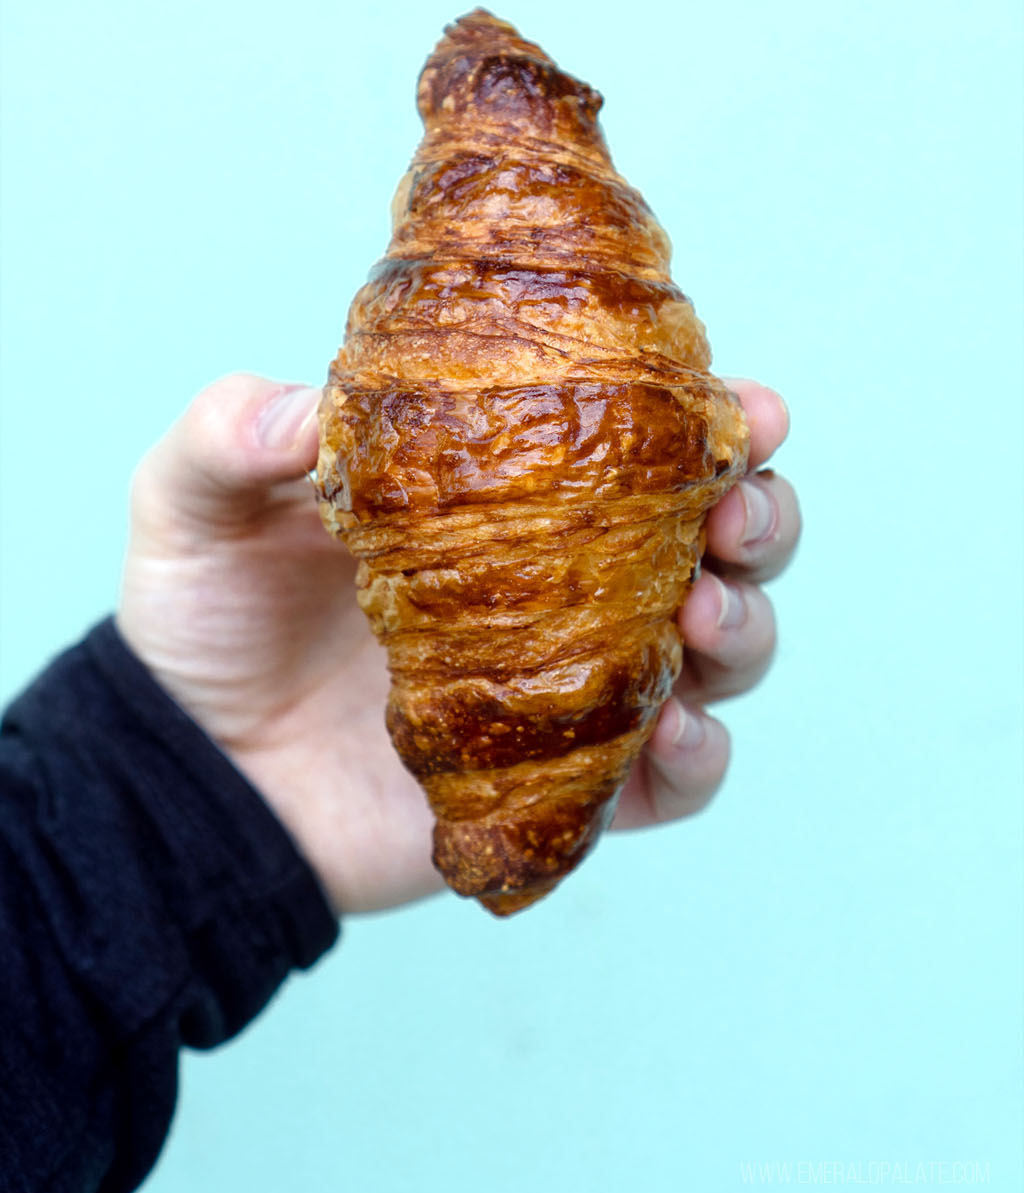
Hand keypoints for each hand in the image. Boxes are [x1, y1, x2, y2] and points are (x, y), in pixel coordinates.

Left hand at [117, 374, 798, 913]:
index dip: (713, 425)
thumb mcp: (192, 504)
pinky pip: (668, 782)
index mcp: (510, 496)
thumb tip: (312, 412)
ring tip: (704, 618)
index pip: (639, 446)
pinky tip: (675, 735)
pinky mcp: (564, 783)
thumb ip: (232, 434)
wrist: (191, 771)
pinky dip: (697, 760)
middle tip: (732, 516)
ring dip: (745, 628)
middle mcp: (566, 584)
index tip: (743, 409)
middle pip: (718, 542)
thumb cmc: (207, 623)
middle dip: (760, 519)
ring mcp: (575, 686)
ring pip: (721, 652)